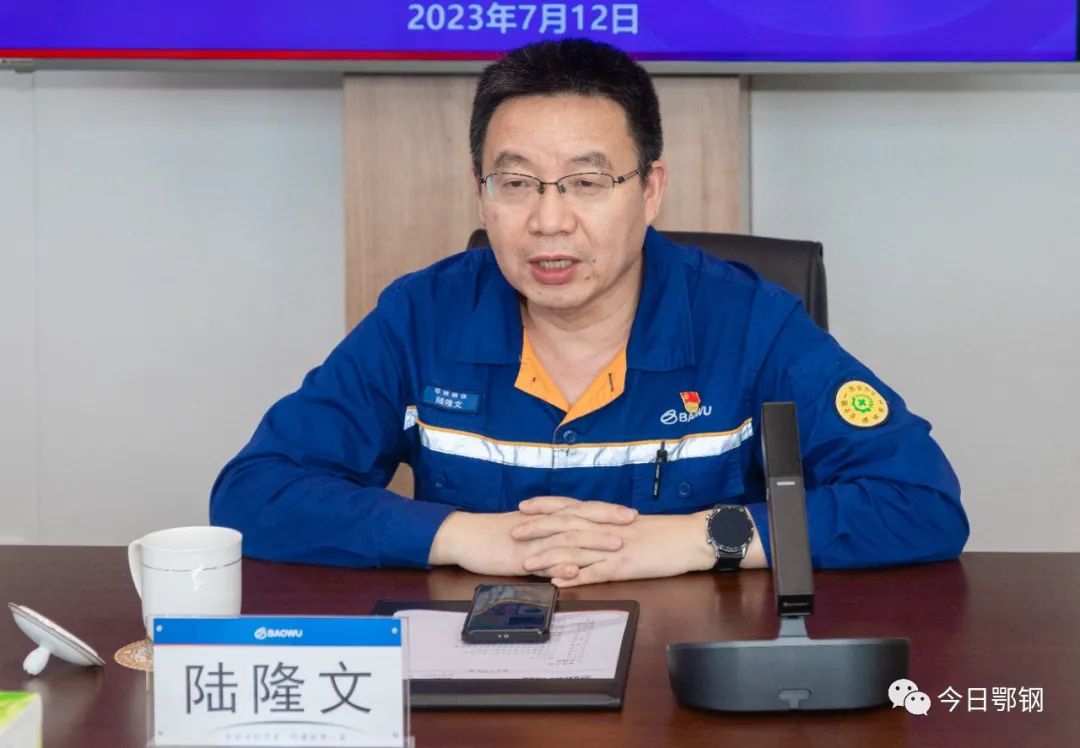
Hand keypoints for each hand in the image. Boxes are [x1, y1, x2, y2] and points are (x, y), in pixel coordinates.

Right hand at [427, 504, 632, 576]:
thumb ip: (550, 531)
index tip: (630, 512)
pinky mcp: (518, 558)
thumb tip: (573, 536)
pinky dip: (558, 566)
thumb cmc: (495, 534)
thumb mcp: (527, 530)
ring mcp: (531, 541)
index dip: (606, 510)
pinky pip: (541, 563)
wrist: (464, 535)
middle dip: (607, 520)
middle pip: (580, 518)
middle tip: (632, 522)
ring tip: (615, 545)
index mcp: (546, 517)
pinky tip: (574, 570)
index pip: (581, 510)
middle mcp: (542, 525)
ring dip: (591, 542)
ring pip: (565, 539)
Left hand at [513, 498, 716, 586]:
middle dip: (537, 529)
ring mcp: (615, 548)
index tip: (523, 507)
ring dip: (549, 556)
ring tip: (527, 563)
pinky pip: (597, 573)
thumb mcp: (633, 526)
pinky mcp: (626, 566)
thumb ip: (609, 527)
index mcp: (608, 518)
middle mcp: (606, 529)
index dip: (545, 507)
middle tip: (513, 532)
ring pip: (576, 550)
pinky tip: (560, 583)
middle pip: (566, 526)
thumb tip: (590, 531)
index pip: (571, 508)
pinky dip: (577, 578)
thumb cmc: (666, 533)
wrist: (693, 537)